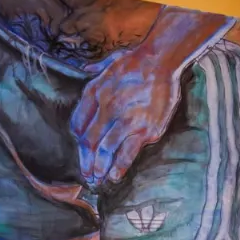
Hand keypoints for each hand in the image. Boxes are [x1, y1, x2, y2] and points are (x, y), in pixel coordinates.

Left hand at [71, 48, 179, 186]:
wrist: (161, 61)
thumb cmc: (137, 61)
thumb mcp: (110, 62)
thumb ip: (96, 70)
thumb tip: (85, 69)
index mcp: (95, 94)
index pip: (78, 125)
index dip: (80, 141)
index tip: (84, 150)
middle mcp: (107, 108)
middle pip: (90, 142)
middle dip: (87, 162)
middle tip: (87, 175)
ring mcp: (127, 120)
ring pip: (107, 150)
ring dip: (100, 168)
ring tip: (98, 179)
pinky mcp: (145, 129)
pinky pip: (129, 152)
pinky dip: (120, 165)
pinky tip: (115, 175)